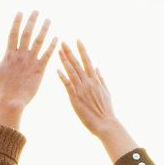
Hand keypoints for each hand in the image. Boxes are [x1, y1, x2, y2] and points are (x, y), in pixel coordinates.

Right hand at [0, 11, 55, 128]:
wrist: (11, 101)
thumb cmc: (0, 89)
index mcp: (8, 54)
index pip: (13, 34)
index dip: (17, 22)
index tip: (21, 12)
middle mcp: (20, 55)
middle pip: (27, 33)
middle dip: (32, 21)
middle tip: (36, 11)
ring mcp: (30, 61)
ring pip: (39, 41)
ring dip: (44, 29)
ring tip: (48, 20)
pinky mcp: (40, 69)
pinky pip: (47, 55)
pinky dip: (52, 46)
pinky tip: (57, 37)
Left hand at [57, 42, 137, 159]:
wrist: (105, 123)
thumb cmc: (106, 110)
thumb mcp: (106, 91)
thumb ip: (101, 78)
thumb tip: (97, 67)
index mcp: (95, 80)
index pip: (87, 60)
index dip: (82, 50)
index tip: (77, 40)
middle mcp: (88, 82)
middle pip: (77, 63)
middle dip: (69, 52)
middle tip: (63, 41)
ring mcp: (81, 89)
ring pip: (71, 72)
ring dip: (64, 60)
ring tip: (58, 51)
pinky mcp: (75, 98)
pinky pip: (68, 85)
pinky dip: (62, 77)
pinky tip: (57, 69)